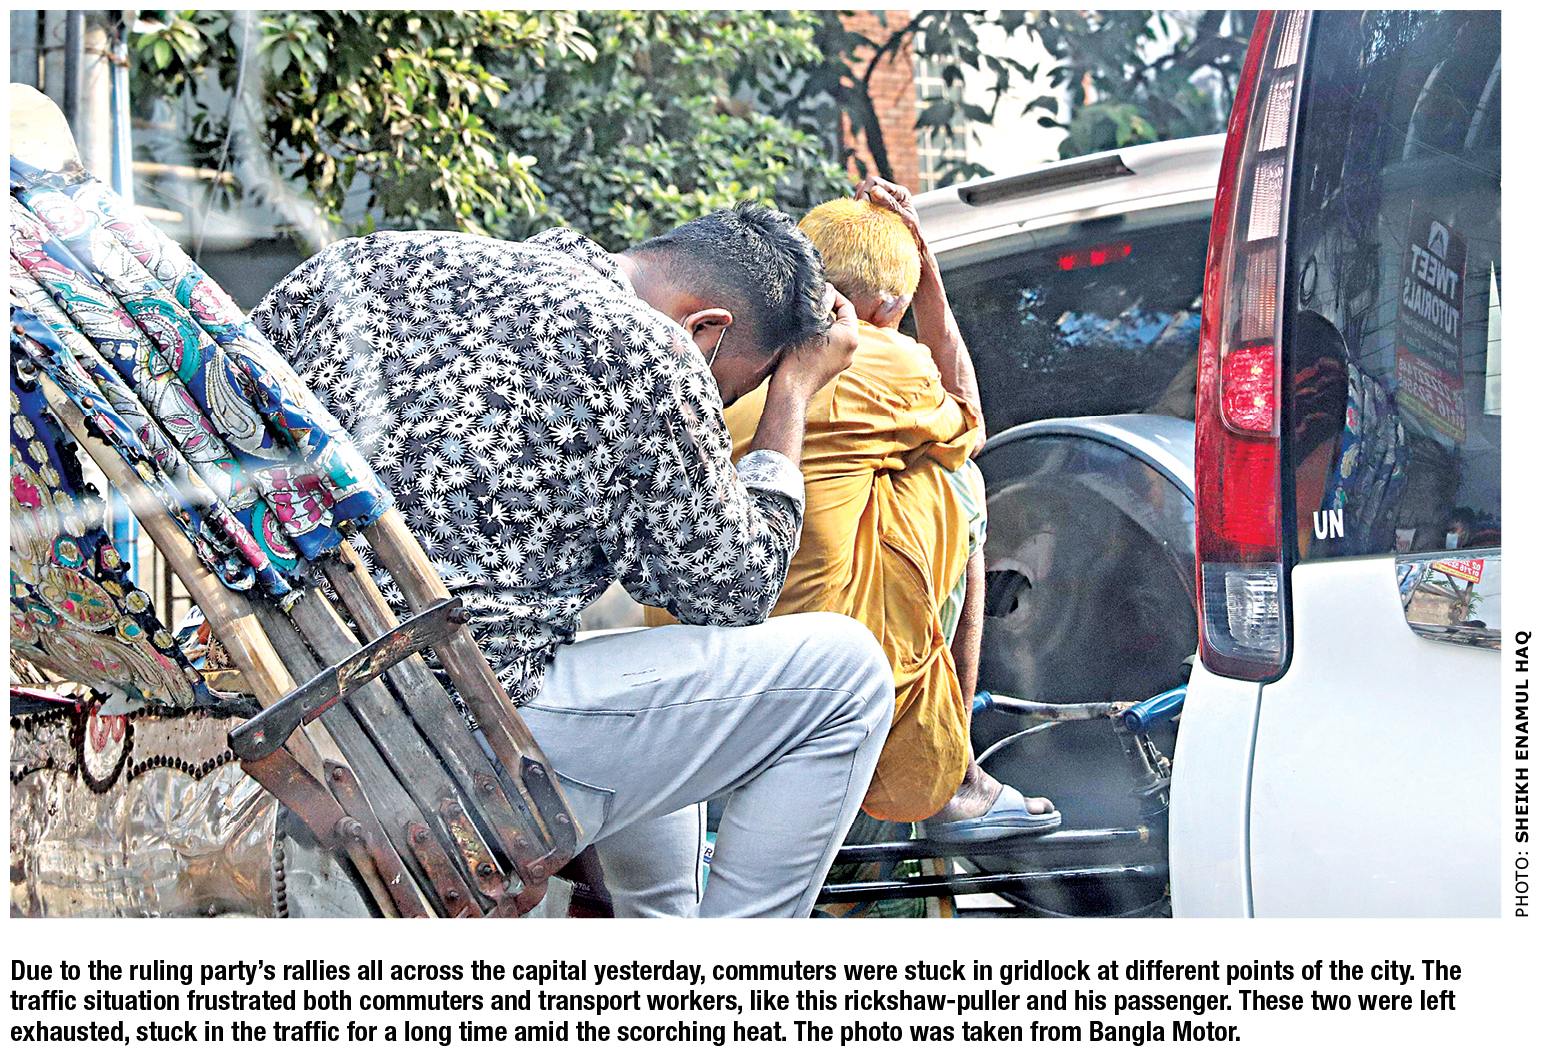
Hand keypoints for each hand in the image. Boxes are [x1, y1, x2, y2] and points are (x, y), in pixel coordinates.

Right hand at [770, 284, 857, 402]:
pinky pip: (832, 344)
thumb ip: (822, 305)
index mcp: (851, 336)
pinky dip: (822, 336)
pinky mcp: (834, 367)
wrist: (791, 390)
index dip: (832, 294)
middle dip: (827, 309)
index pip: (847, 306)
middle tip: (810, 302)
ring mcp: (844, 360)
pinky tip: (805, 334)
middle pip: (842, 319)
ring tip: (805, 317)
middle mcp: (852, 349)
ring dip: (823, 323)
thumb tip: (828, 289)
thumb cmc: (798, 358)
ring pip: (836, 332)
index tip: (818, 289)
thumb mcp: (809, 325)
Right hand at [855, 175, 922, 245]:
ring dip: (859, 207)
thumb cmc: (911, 237)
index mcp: (900, 192)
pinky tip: (861, 223)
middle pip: (864, 186)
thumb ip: (889, 204)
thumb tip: (874, 190)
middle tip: (863, 215)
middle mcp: (889, 195)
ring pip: (859, 196)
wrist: (913, 252)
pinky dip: (858, 214)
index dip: (864, 193)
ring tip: (863, 221)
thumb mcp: (903, 220)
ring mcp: (881, 203)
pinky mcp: (874, 212)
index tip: (863, 208)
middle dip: (860, 199)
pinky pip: (860, 208)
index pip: (873, 182)